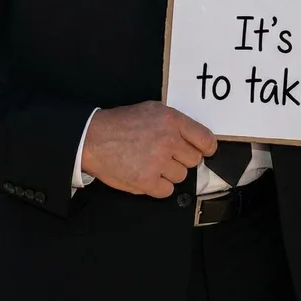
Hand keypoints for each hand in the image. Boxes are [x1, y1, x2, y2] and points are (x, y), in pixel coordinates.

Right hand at [80, 101, 216, 197]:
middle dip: (182, 159)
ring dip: (169, 173)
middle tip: (166, 155)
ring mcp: (158, 162)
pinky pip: (167, 191)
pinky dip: (158, 186)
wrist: (93, 138)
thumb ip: (174, 123)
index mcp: (172, 120)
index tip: (205, 151)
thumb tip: (194, 138)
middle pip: (194, 160)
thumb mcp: (152, 110)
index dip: (207, 148)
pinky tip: (146, 174)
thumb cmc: (121, 123)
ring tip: (151, 162)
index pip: (205, 139)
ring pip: (181, 176)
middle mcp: (169, 141)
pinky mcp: (147, 181)